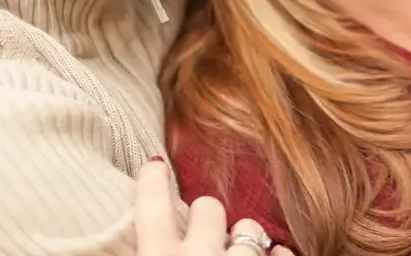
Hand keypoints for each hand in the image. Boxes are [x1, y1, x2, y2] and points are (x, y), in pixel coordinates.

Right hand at [134, 158, 292, 255]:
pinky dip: (279, 253)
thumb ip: (139, 253)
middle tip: (203, 230)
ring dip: (243, 237)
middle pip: (208, 208)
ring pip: (249, 230)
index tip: (156, 164)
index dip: (153, 182)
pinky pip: (282, 254)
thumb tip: (128, 243)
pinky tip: (277, 253)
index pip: (152, 208)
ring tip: (238, 248)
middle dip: (206, 214)